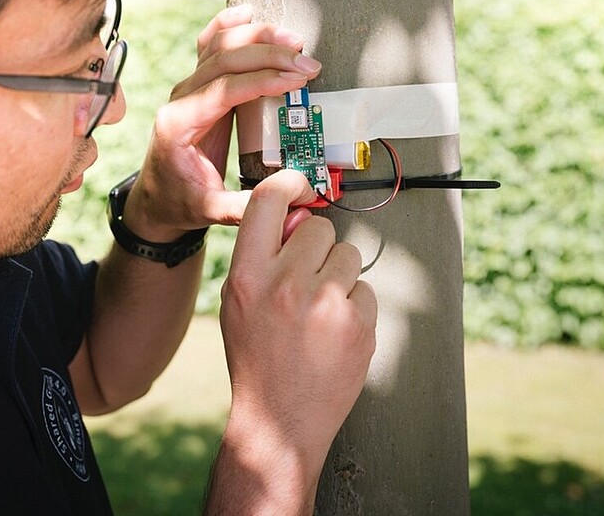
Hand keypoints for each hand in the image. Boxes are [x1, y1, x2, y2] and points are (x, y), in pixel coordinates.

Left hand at [123, 5, 320, 240]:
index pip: (225, 89)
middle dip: (270, 54)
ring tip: (294, 42)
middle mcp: (181, 98)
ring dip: (258, 37)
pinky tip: (248, 13)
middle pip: (225, 59)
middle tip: (307, 63)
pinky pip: (211, 45)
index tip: (297, 80)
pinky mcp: (199, 86)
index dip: (263, 80)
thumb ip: (248, 206)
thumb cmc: (180, 201)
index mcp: (179, 124)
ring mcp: (188, 88)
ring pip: (220, 46)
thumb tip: (293, 195)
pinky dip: (229, 25)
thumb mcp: (211, 211)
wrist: (156, 199)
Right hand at [208, 170, 377, 512]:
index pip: (268, 200)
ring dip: (339, 276)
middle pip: (318, 227)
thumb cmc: (256, 359)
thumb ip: (263, 257)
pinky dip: (355, 306)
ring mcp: (325, 304)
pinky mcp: (358, 324)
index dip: (288, 183)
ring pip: (347, 254)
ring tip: (320, 312)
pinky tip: (335, 333)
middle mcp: (285, 284)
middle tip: (306, 282)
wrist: (278, 421)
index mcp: (247, 276)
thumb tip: (300, 217)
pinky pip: (365, 288)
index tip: (299, 185)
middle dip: (317, 248)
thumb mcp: (238, 302)